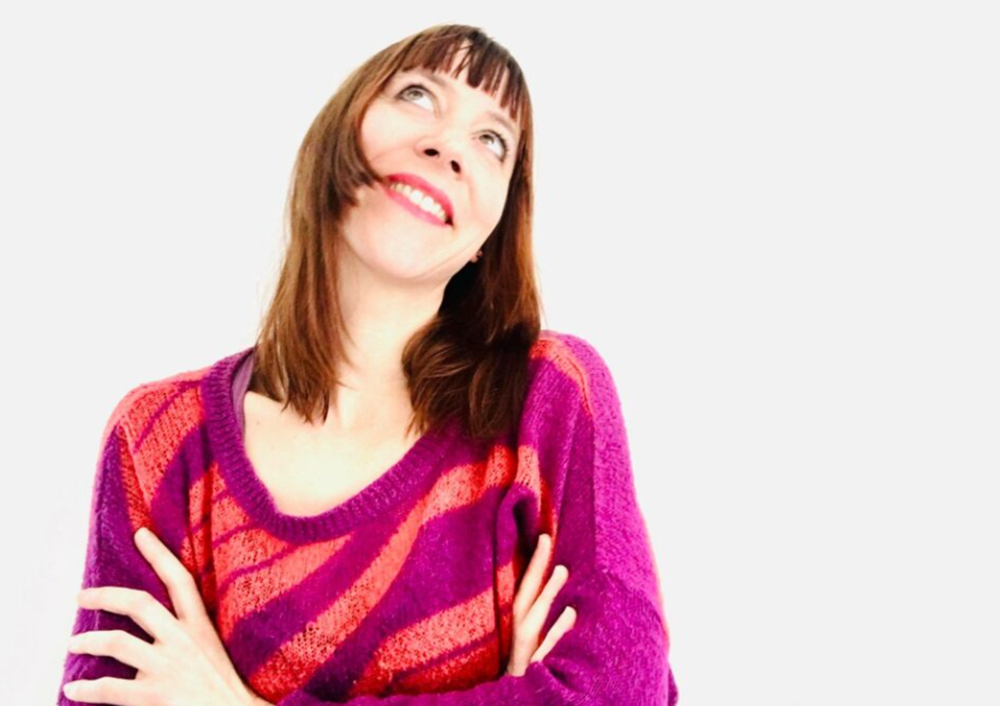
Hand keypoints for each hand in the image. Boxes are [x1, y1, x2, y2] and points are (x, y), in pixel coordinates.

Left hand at [63, 526, 261, 705]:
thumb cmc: (224, 687)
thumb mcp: (213, 650)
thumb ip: (189, 635)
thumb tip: (156, 629)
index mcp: (200, 626)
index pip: (180, 580)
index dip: (159, 554)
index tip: (141, 534)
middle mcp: (183, 640)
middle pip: (139, 604)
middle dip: (106, 596)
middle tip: (83, 596)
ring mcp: (168, 667)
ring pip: (117, 642)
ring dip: (89, 641)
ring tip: (74, 643)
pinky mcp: (155, 695)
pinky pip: (111, 688)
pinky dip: (87, 688)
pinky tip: (74, 687)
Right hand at [505, 533, 577, 676]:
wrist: (516, 705)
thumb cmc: (528, 675)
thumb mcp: (531, 649)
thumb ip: (541, 620)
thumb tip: (561, 591)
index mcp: (513, 630)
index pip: (522, 592)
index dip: (532, 565)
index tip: (544, 538)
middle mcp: (514, 639)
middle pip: (523, 598)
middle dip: (533, 569)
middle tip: (546, 539)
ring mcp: (522, 655)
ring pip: (532, 620)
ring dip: (545, 594)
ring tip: (561, 570)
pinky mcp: (532, 673)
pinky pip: (545, 649)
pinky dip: (556, 631)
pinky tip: (570, 613)